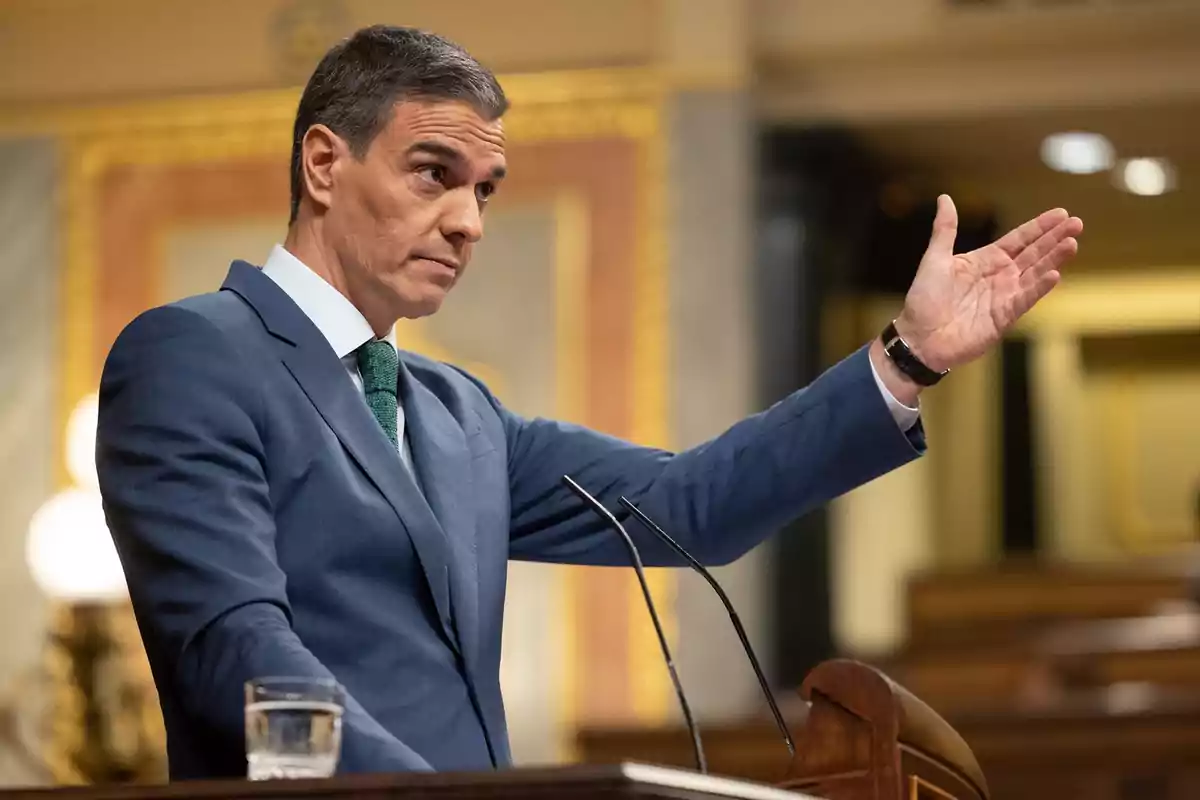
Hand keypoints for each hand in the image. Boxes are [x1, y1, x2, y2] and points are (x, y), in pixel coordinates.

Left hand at [895, 195, 1082, 372]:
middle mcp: (999, 277)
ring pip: (1035, 274)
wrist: (918, 337)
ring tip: (1072, 243)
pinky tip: (1054, 274)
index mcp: (985, 261)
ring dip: (1054, 259)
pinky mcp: (1004, 317)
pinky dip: (1039, 288)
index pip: (1019, 239)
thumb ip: (945, 230)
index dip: (1039, 227)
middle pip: (1033, 253)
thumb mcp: (934, 259)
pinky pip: (1025, 299)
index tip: (1061, 213)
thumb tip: (944, 198)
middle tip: (1077, 223)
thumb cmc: (923, 299)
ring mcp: (1004, 297)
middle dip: (1055, 238)